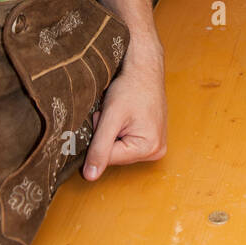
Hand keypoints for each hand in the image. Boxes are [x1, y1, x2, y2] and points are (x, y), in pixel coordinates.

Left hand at [83, 49, 166, 179]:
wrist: (144, 67)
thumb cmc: (131, 87)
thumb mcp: (111, 117)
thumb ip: (100, 148)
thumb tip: (90, 177)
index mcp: (149, 148)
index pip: (109, 158)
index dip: (99, 138)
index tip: (104, 118)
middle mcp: (155, 150)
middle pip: (115, 155)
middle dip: (106, 136)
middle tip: (111, 114)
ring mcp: (155, 144)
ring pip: (118, 149)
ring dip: (111, 132)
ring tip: (118, 113)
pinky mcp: (151, 138)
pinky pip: (126, 142)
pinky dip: (118, 130)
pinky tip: (124, 116)